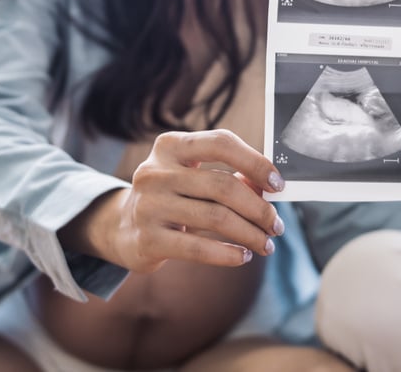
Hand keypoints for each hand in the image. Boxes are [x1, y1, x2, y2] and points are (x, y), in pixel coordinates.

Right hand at [84, 130, 285, 273]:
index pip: (221, 143)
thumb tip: (268, 188)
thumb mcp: (192, 177)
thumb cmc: (172, 196)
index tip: (278, 184)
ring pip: (216, 218)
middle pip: (223, 186)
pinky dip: (227, 254)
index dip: (255, 163)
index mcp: (170, 146)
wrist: (122, 227)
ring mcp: (149, 205)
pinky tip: (242, 256)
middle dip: (258, 208)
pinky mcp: (148, 239)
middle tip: (277, 225)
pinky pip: (199, 248)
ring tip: (265, 244)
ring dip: (250, 234)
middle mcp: (156, 171)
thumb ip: (227, 176)